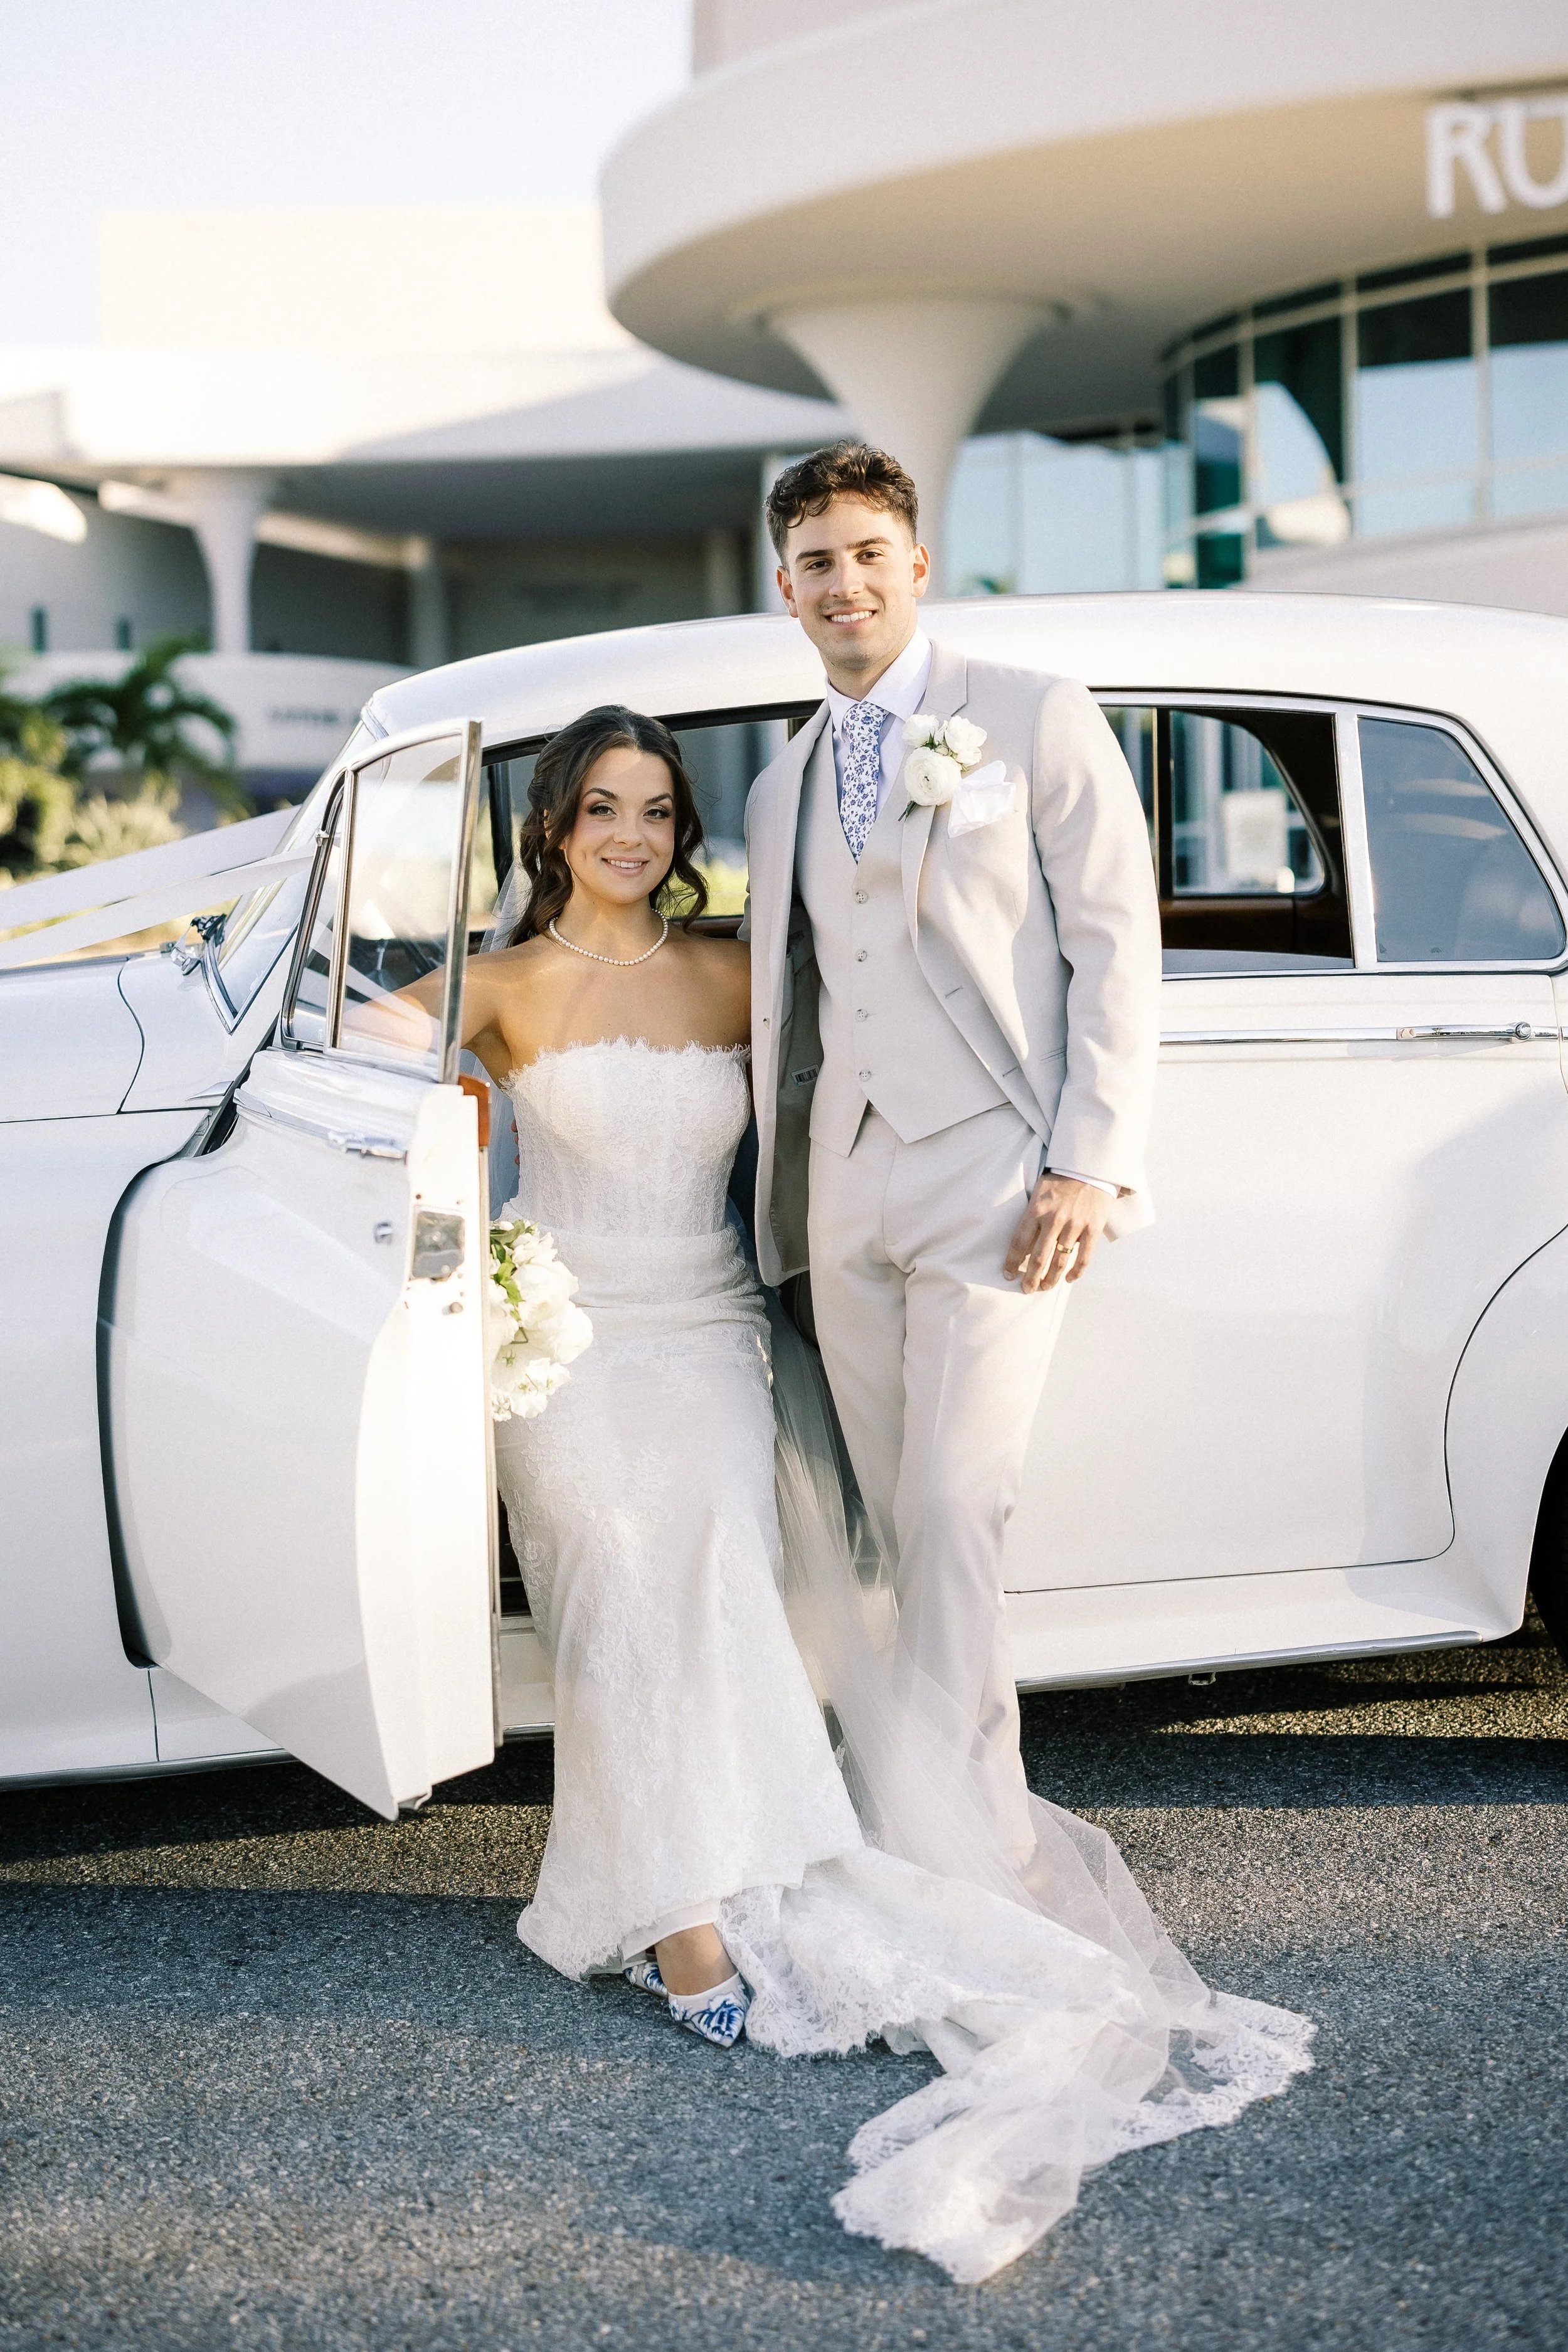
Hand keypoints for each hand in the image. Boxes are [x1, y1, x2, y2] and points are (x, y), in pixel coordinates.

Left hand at [1004, 1174, 1111, 1292]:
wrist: (1091, 1167)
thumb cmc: (1061, 1180)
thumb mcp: (1040, 1193)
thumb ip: (1032, 1216)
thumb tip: (1025, 1244)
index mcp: (1037, 1210)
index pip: (1019, 1242)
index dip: (1012, 1262)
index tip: (1008, 1274)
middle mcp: (1054, 1220)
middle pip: (1038, 1258)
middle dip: (1030, 1278)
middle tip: (1026, 1289)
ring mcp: (1074, 1226)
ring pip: (1059, 1262)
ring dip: (1050, 1279)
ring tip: (1044, 1287)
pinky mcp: (1092, 1229)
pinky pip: (1083, 1258)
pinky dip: (1075, 1272)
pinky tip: (1068, 1279)